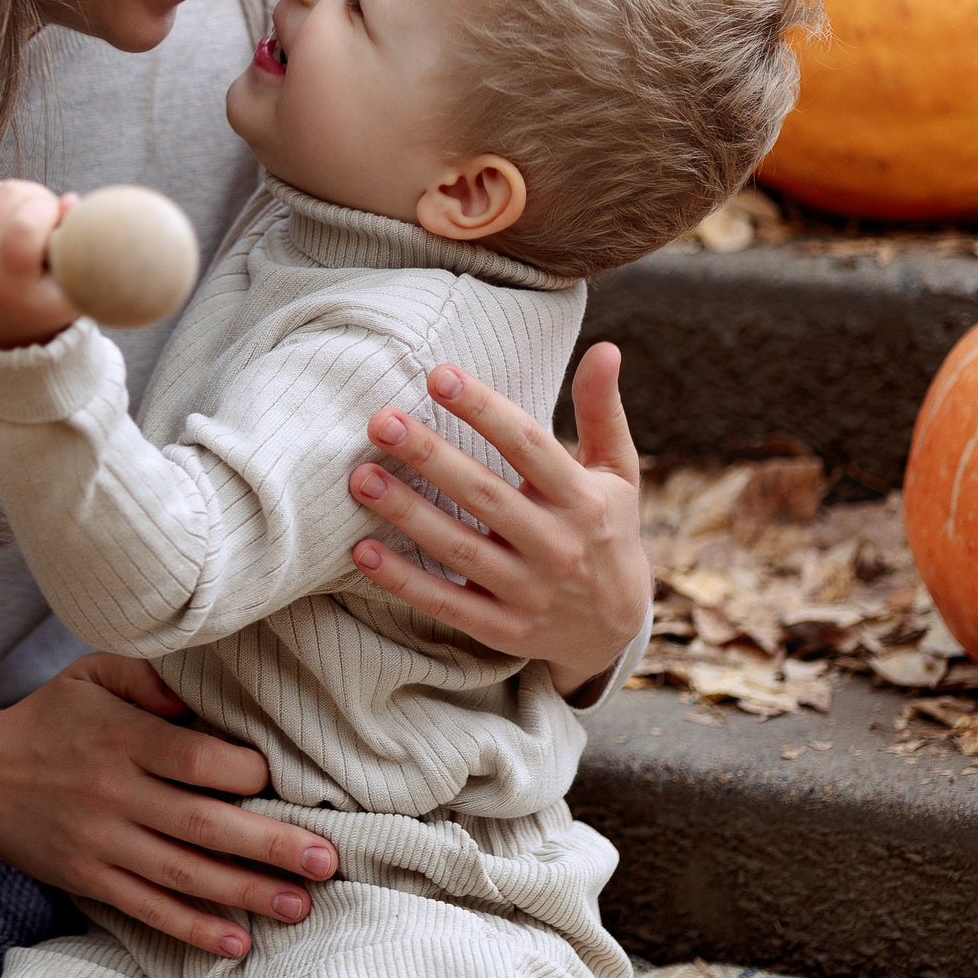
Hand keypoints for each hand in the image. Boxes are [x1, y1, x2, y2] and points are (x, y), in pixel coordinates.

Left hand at [0, 179, 81, 348]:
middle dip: (38, 198)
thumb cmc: (45, 305)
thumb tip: (69, 199)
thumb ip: (77, 246)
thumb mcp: (71, 289)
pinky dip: (2, 197)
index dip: (50, 210)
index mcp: (7, 279)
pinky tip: (15, 218)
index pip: (26, 223)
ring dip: (22, 196)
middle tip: (50, 221)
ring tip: (34, 221)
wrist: (1, 324)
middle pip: (10, 195)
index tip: (61, 223)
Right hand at [0, 653, 337, 958]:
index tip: (280, 777)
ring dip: (245, 892)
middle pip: (202, 824)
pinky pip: (148, 909)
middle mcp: (114, 793)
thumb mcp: (91, 674)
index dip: (246, 771)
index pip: (197, 760)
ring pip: (183, 874)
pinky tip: (237, 940)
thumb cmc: (49, 719)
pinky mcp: (90, 879)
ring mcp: (102, 842)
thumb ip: (148, 674)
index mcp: (122, 738)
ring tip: (299, 904)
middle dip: (269, 844)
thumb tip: (200, 690)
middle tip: (324, 859)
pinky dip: (193, 929)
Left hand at [346, 344, 649, 694]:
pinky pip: (447, 603)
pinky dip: (404, 581)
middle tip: (381, 422)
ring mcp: (529, 591)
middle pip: (485, 495)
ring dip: (407, 514)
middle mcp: (557, 545)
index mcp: (583, 499)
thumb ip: (602, 412)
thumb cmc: (606, 530)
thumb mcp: (617, 473)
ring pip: (459, 548)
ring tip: (360, 478)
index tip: (437, 374)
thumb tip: (605, 347)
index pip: (528, 446)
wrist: (616, 630)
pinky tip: (363, 549)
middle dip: (431, 457)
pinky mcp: (504, 629)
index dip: (484, 409)